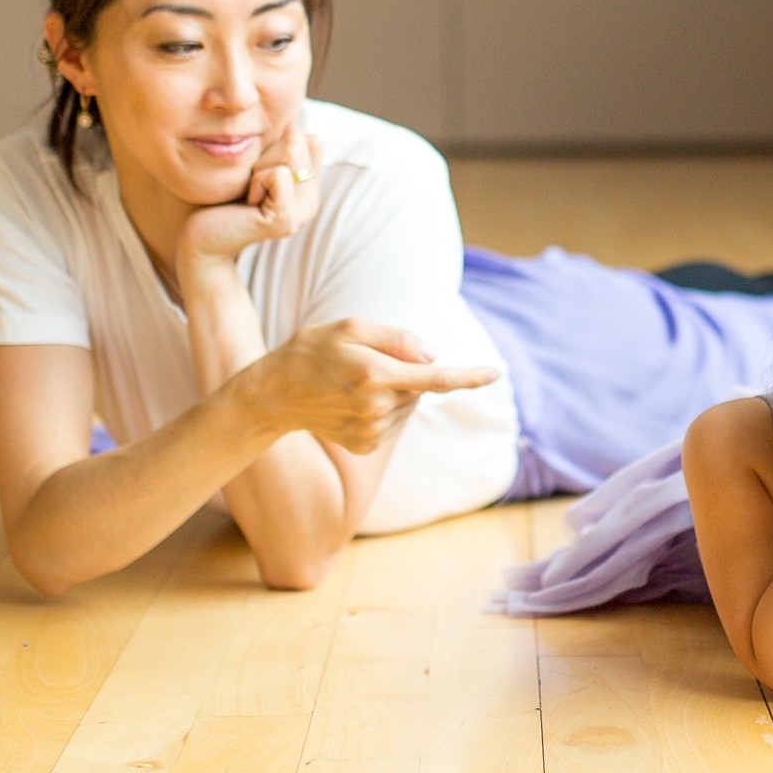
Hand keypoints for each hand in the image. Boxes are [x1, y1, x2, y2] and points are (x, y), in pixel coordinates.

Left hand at [177, 125, 323, 279]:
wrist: (202, 237)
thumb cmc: (223, 197)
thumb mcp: (256, 164)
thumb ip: (281, 146)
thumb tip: (297, 130)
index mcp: (309, 188)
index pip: (310, 140)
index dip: (276, 146)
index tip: (259, 174)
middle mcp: (311, 202)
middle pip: (299, 144)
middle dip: (266, 154)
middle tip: (250, 186)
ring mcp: (301, 214)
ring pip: (290, 155)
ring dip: (259, 167)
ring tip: (248, 194)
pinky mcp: (285, 221)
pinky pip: (278, 174)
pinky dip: (256, 181)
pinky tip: (248, 203)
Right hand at [265, 317, 499, 451]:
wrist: (275, 394)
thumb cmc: (313, 351)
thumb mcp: (351, 327)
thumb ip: (397, 338)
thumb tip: (434, 356)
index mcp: (376, 375)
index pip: (437, 378)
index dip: (470, 376)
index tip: (496, 373)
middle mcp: (377, 407)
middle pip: (419, 387)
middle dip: (407, 372)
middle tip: (368, 363)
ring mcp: (371, 431)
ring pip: (407, 405)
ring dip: (395, 391)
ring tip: (355, 383)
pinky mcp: (365, 445)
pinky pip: (392, 422)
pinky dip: (382, 409)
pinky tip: (351, 402)